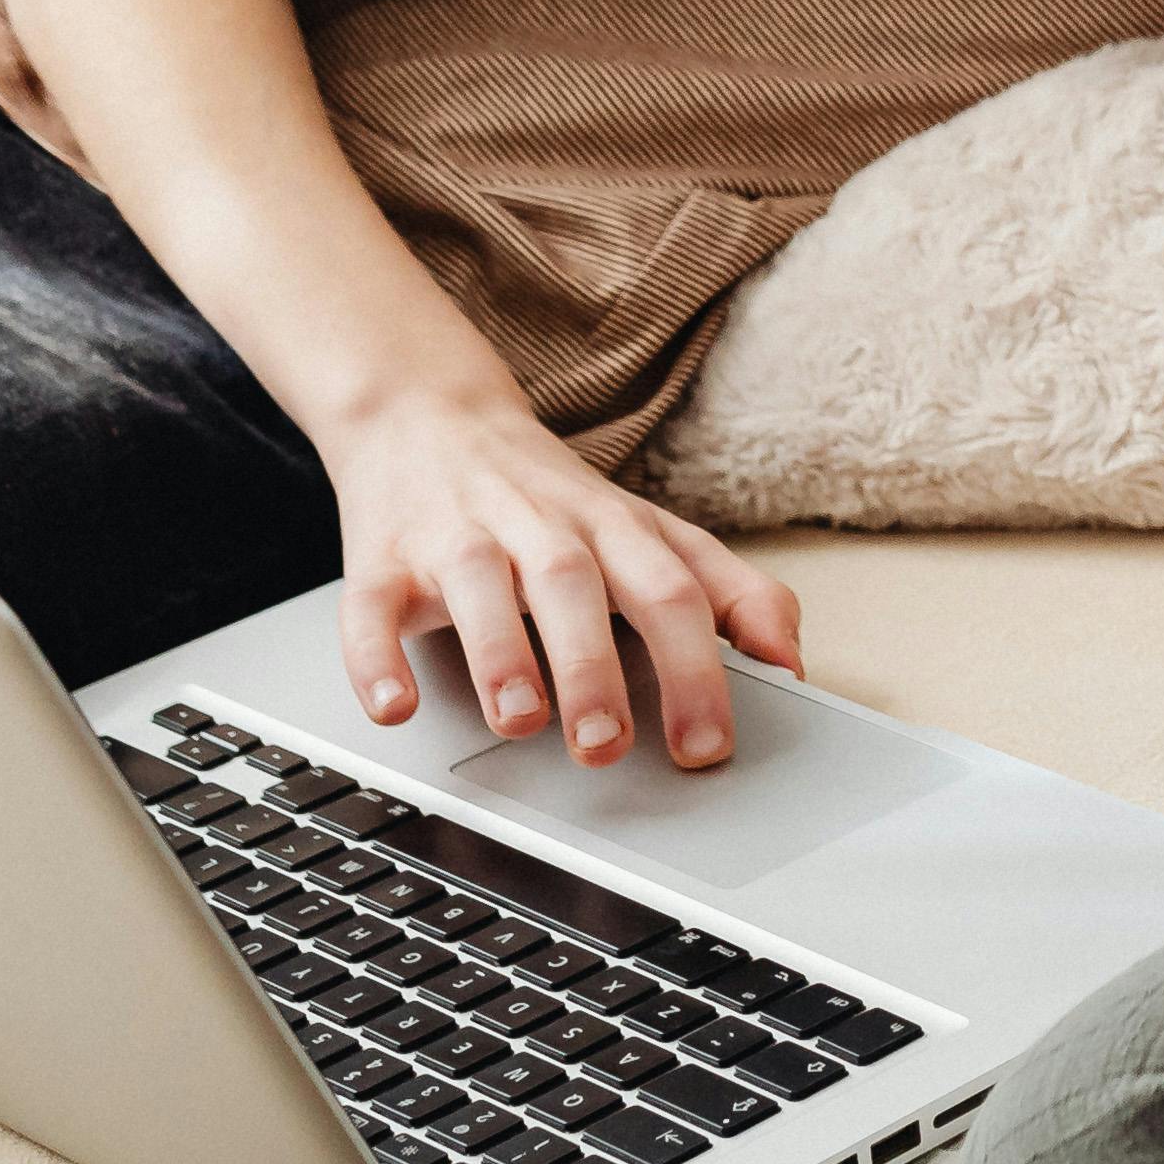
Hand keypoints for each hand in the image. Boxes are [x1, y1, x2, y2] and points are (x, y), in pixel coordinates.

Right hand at [319, 383, 805, 772]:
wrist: (427, 414)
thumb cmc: (552, 499)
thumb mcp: (650, 531)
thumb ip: (729, 593)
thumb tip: (792, 664)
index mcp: (615, 527)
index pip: (671, 591)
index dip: (694, 669)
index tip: (707, 747)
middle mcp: (539, 527)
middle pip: (577, 587)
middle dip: (593, 669)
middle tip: (606, 748)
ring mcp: (457, 537)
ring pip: (481, 587)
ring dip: (501, 655)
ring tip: (519, 721)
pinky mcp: (381, 556)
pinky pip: (372, 606)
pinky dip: (375, 658)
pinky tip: (391, 707)